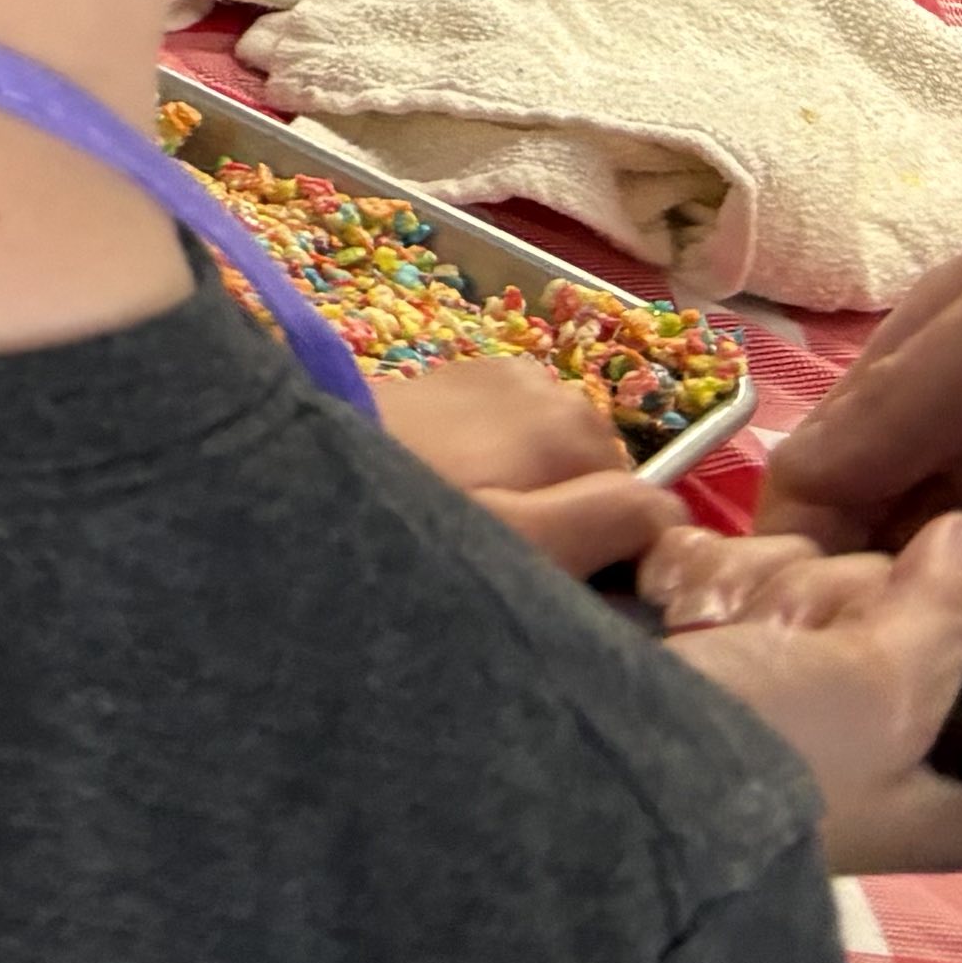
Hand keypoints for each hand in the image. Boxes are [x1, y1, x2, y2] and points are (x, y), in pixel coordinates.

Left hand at [378, 354, 680, 583]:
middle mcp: (554, 385)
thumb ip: (613, 523)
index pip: (643, 511)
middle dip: (563, 526)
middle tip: (500, 561)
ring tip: (463, 533)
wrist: (289, 467)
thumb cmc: (416, 513)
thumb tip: (673, 517)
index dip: (609, 562)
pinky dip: (486, 475)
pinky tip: (441, 499)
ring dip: (522, 502)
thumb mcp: (525, 541)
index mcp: (583, 424)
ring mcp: (502, 375)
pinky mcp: (455, 379)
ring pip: (549, 466)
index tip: (554, 587)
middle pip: (594, 484)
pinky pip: (503, 444)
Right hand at [648, 514, 961, 871]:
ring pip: (806, 568)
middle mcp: (890, 736)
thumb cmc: (768, 752)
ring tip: (717, 644)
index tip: (887, 651)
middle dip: (830, 603)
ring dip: (755, 590)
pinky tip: (683, 619)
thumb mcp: (880, 692)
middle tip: (785, 654)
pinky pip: (731, 564)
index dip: (941, 619)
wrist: (600, 772)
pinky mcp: (715, 648)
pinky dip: (701, 580)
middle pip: (893, 592)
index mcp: (960, 779)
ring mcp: (794, 687)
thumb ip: (942, 611)